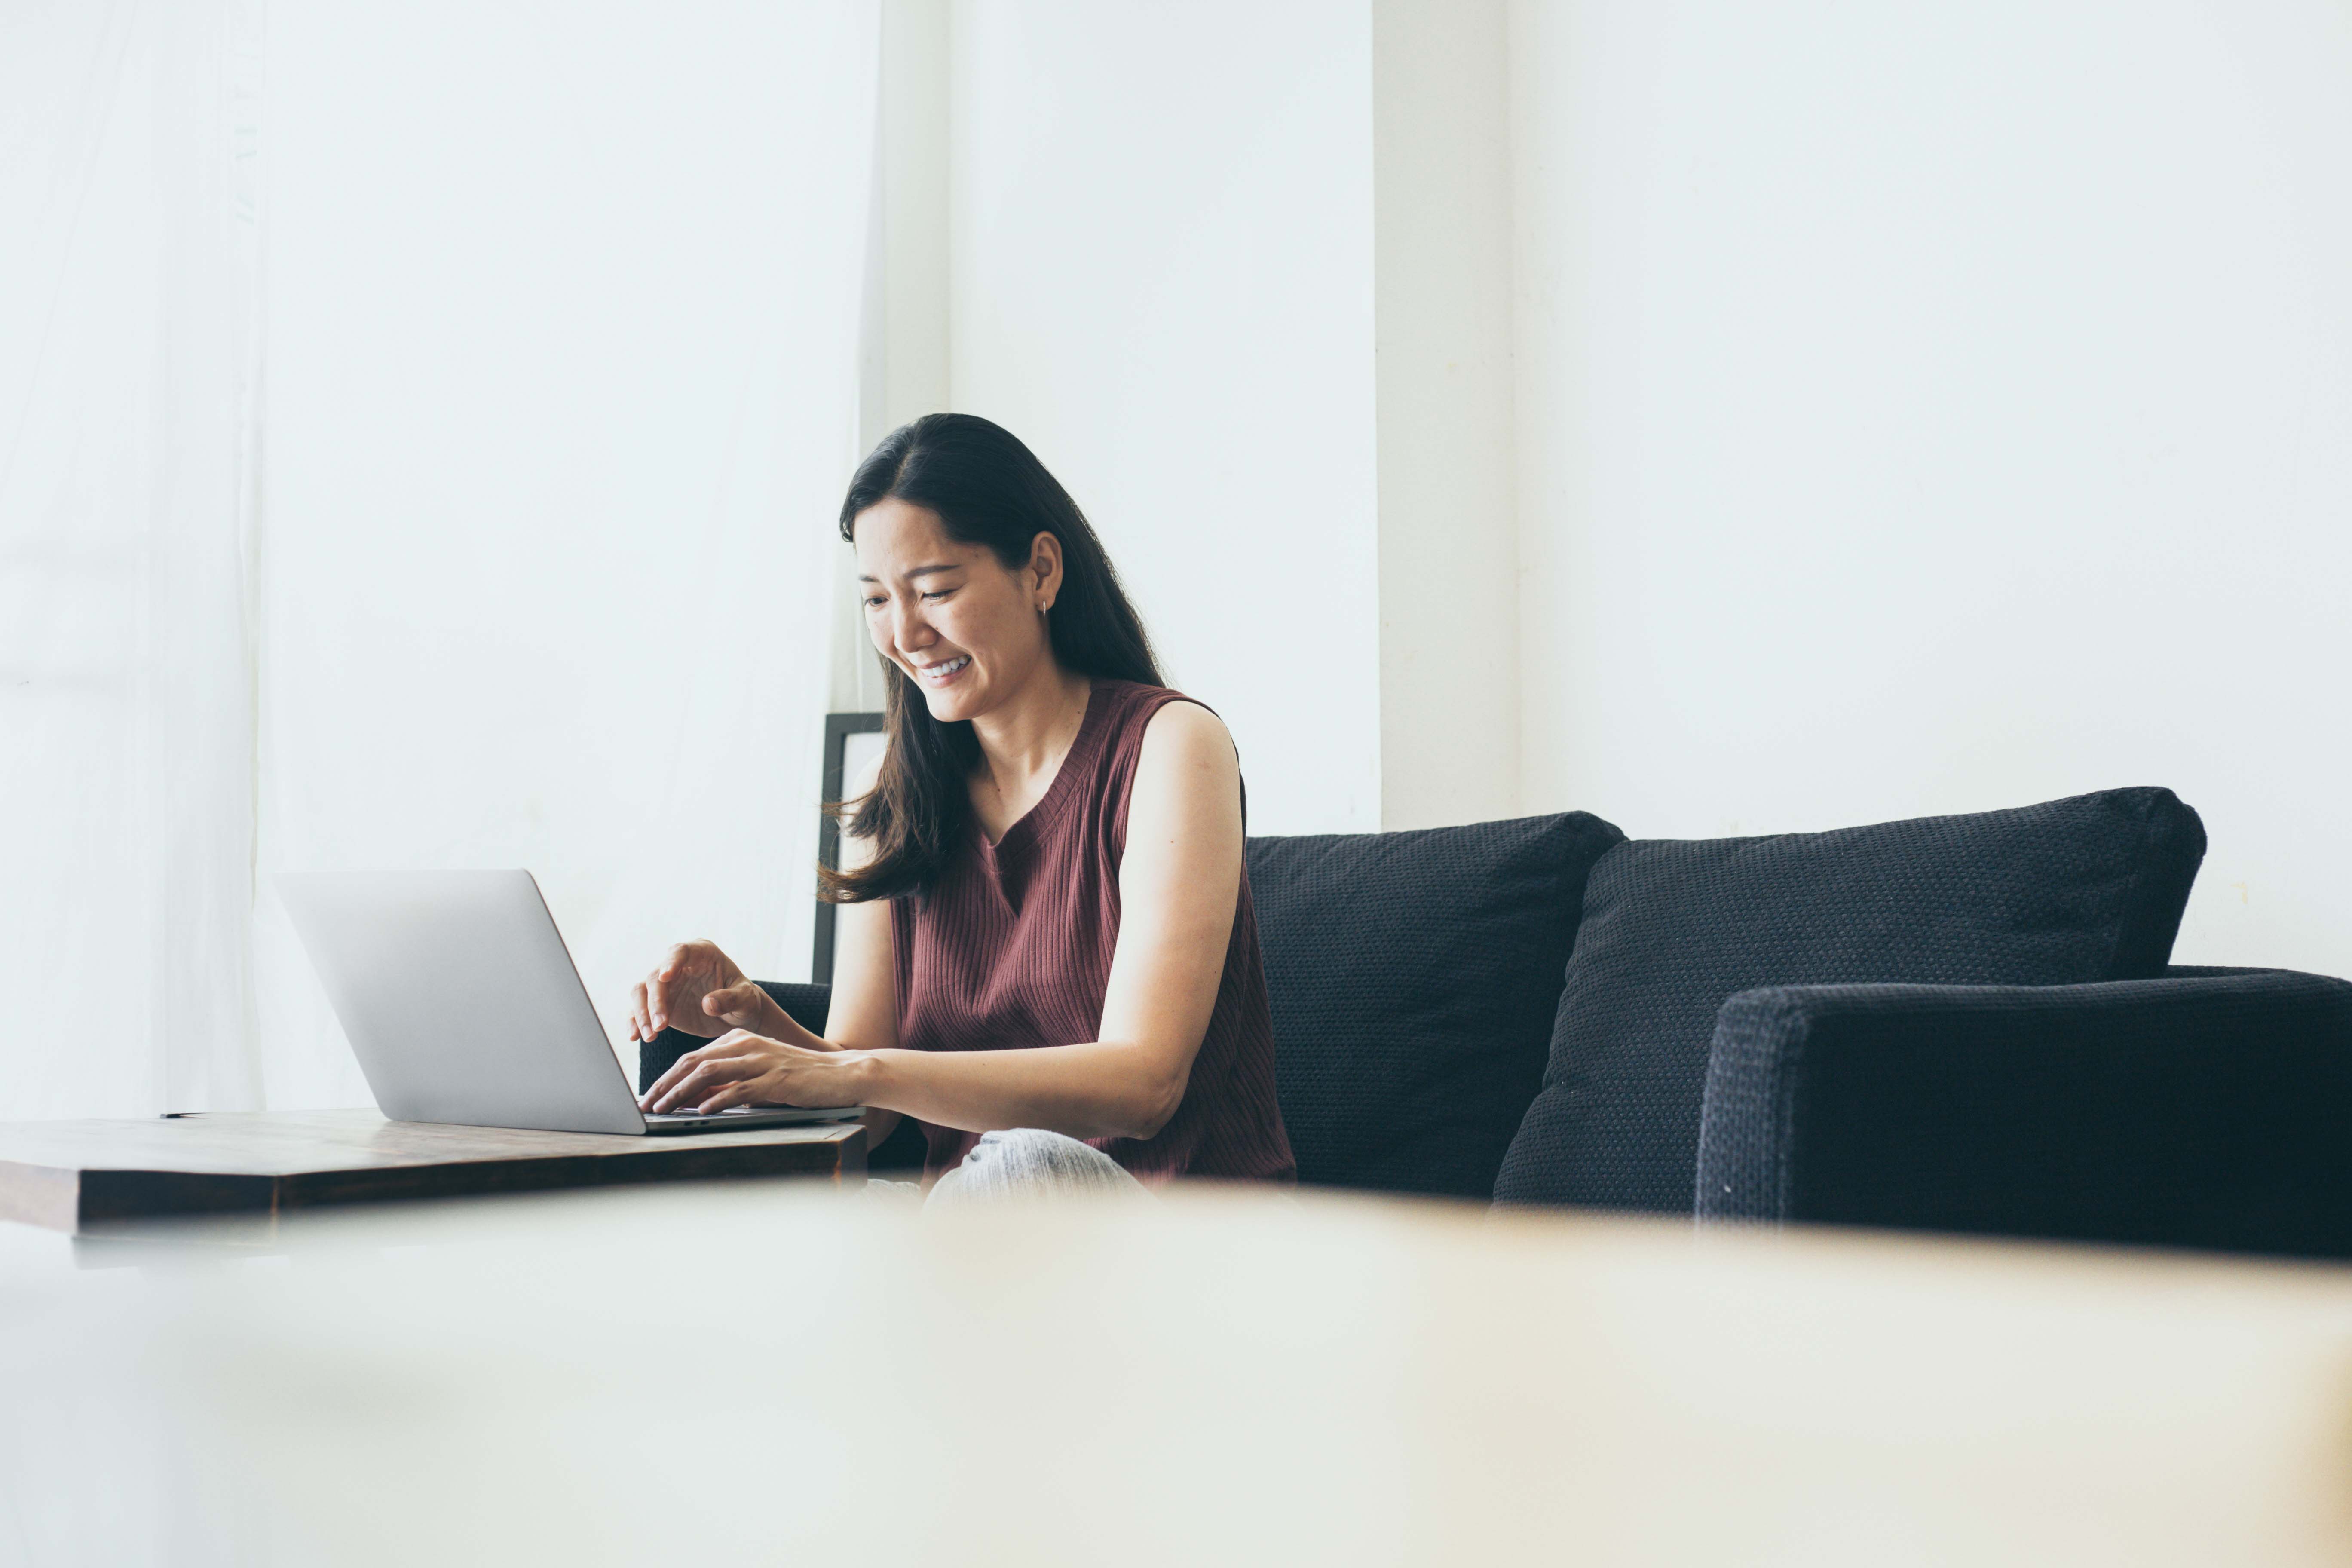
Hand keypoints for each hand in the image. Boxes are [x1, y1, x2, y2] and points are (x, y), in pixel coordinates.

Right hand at [626, 940, 780, 1043]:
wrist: (737, 1017)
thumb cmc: (745, 1001)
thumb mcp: (746, 1000)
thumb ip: (731, 999)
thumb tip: (709, 1003)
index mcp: (702, 953)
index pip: (680, 951)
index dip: (671, 962)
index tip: (665, 977)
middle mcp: (678, 965)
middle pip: (655, 976)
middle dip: (655, 1001)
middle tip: (661, 1026)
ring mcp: (665, 984)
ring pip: (641, 991)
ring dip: (641, 1013)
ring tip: (651, 1037)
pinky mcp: (657, 1003)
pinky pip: (638, 1009)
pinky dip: (634, 1022)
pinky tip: (635, 1038)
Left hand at [638, 1029, 867, 1114]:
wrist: (842, 1074)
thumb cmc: (799, 1078)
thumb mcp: (758, 1075)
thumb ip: (728, 1082)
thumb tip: (693, 1099)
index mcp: (739, 1040)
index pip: (692, 1058)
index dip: (666, 1078)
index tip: (648, 1096)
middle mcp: (746, 1045)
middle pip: (693, 1062)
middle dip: (664, 1084)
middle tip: (645, 1104)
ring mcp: (761, 1060)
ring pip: (709, 1072)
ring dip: (681, 1092)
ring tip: (663, 1109)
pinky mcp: (776, 1079)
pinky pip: (739, 1089)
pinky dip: (717, 1100)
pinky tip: (701, 1111)